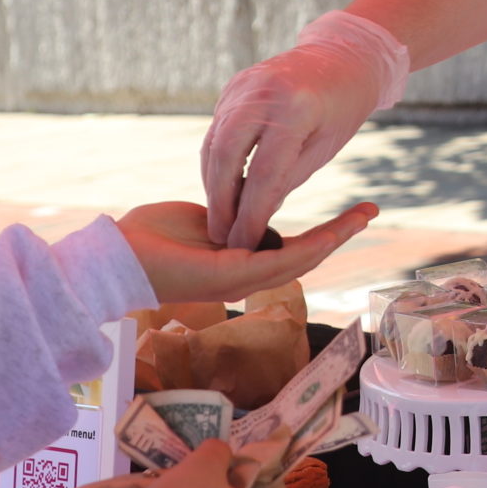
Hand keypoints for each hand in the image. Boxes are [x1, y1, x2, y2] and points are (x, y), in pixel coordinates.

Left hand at [116, 200, 378, 303]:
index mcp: (240, 263)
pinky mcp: (229, 277)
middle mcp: (245, 277)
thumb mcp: (205, 218)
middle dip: (342, 233)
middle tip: (371, 211)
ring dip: (335, 239)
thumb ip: (232, 215)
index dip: (325, 232)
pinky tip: (330, 233)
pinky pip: (278, 261)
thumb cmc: (150, 237)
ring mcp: (239, 281)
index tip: (348, 211)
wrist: (115, 254)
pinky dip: (309, 247)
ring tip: (362, 218)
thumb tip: (249, 207)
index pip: (293, 248)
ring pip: (300, 260)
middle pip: (307, 256)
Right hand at [202, 11, 409, 246]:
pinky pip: (216, 130)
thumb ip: (287, 180)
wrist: (342, 55)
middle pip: (226, 157)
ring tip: (219, 218)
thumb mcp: (324, 147)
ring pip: (214, 144)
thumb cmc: (341, 108)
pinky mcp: (232, 87)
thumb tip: (255, 218)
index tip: (243, 245)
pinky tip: (220, 187)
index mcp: (294, 109)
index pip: (263, 173)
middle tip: (220, 236)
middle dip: (220, 201)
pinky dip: (216, 161)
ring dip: (212, 184)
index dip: (250, 213)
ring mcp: (241, 87)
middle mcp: (261, 93)